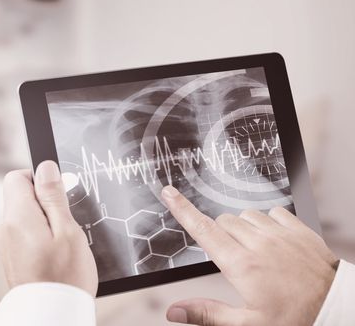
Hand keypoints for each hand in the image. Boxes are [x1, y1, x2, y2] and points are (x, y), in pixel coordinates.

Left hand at [0, 160, 97, 295]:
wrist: (50, 315)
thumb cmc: (64, 277)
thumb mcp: (67, 230)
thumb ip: (53, 197)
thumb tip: (45, 167)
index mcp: (17, 216)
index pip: (16, 177)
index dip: (39, 179)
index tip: (59, 194)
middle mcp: (5, 228)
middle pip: (21, 198)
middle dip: (46, 204)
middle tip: (67, 224)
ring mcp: (6, 245)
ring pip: (25, 218)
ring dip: (44, 223)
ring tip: (63, 244)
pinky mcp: (11, 259)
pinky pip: (24, 236)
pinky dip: (39, 239)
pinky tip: (55, 256)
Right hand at [161, 185, 338, 325]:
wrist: (337, 308)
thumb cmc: (295, 318)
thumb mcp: (247, 324)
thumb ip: (207, 314)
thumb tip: (174, 310)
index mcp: (241, 265)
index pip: (202, 229)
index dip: (182, 209)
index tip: (169, 193)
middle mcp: (258, 243)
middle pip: (222, 221)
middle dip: (218, 233)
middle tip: (229, 257)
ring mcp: (280, 234)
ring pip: (245, 215)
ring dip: (241, 227)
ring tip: (252, 251)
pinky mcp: (298, 229)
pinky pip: (272, 211)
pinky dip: (266, 222)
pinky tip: (271, 240)